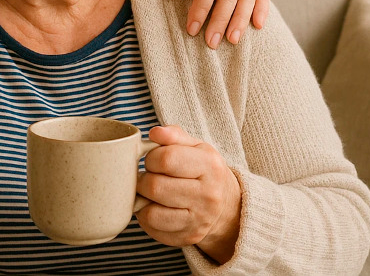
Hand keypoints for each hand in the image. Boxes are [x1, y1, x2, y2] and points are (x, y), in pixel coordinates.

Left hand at [136, 125, 241, 264]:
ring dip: (142, 199)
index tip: (153, 160)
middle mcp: (208, 195)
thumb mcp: (195, 146)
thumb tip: (154, 132)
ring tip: (148, 192)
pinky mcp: (188, 237)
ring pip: (151, 212)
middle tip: (147, 176)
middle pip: (154, 186)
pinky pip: (152, 228)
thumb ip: (173, 135)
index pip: (165, 159)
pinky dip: (146, 216)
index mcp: (210, 166)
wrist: (227, 205)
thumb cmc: (203, 170)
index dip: (151, 158)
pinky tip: (154, 207)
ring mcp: (199, 220)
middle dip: (143, 179)